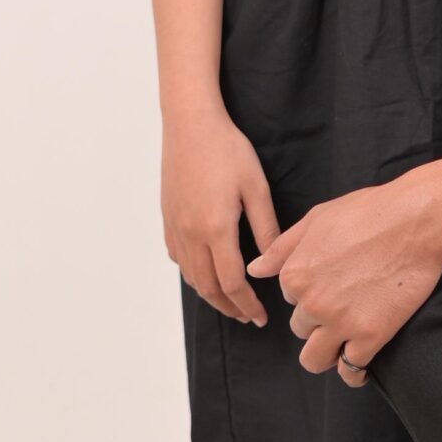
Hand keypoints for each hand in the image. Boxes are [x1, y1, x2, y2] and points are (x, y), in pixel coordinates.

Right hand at [161, 108, 279, 324]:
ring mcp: (175, 227)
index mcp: (215, 229)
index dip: (247, 305)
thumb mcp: (256, 187)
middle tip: (248, 317)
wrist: (190, 124)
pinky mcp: (167, 218)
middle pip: (208, 287)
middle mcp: (191, 234)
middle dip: (229, 307)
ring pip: (190, 275)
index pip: (232, 282)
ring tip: (230, 301)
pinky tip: (205, 272)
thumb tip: (274, 261)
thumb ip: (266, 227)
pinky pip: (178, 257)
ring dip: (210, 294)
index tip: (261, 317)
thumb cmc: (227, 150)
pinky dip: (193, 274)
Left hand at [247, 172, 441, 385]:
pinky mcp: (370, 336)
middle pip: (301, 329)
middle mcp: (311, 302)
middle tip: (345, 308)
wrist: (416, 220)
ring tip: (343, 345)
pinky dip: (353, 373)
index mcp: (295, 274)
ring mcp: (340, 322)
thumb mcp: (317, 219)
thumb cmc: (370, 211)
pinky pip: (351, 370)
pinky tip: (360, 365)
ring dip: (327, 353)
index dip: (310, 293)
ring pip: (315, 360)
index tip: (333, 284)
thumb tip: (255, 270)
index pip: (290, 299)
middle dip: (318, 321)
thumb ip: (283, 248)